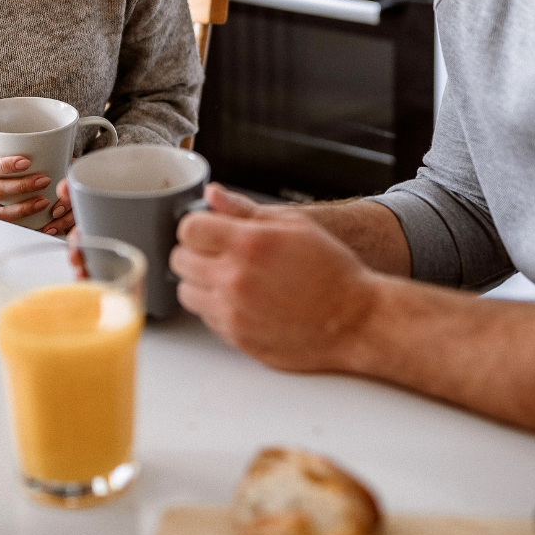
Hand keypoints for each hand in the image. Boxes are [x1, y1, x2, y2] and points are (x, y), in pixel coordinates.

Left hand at [169, 184, 378, 371]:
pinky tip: (242, 300)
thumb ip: (245, 209)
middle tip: (218, 252)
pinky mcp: (237, 339)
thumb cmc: (330, 269)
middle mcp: (235, 279)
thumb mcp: (293, 224)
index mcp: (249, 244)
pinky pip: (206, 319)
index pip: (189, 229)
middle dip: (195, 252)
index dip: (197, 226)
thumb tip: (212, 195)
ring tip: (228, 278)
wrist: (354, 319)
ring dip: (200, 282)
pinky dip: (216, 308)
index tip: (209, 229)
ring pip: (186, 292)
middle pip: (180, 260)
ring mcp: (234, 312)